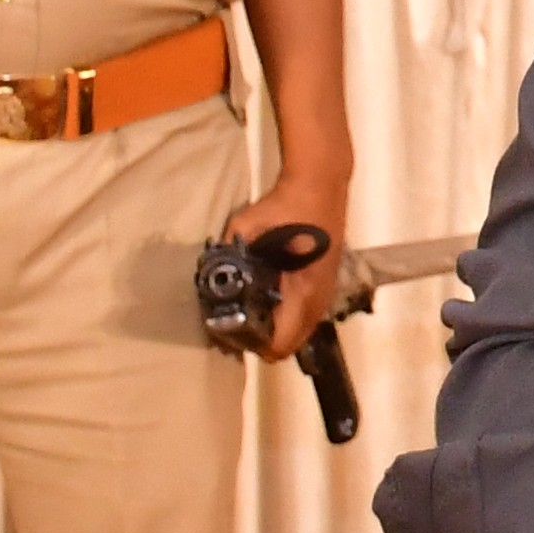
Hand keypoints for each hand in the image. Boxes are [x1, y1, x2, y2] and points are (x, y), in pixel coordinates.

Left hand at [226, 174, 355, 359]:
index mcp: (302, 291)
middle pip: (288, 346)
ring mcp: (324, 294)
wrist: (320, 185)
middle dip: (259, 343)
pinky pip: (302, 319)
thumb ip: (228, 253)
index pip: (280, 343)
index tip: (228, 334)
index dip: (251, 346)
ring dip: (273, 332)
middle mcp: (317, 300)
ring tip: (245, 316)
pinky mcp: (323, 286)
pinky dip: (284, 320)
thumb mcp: (247, 227)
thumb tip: (209, 276)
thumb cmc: (286, 207)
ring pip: (297, 334)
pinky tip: (264, 302)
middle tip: (231, 328)